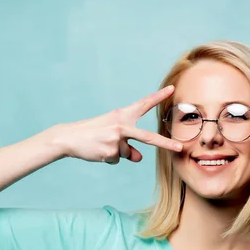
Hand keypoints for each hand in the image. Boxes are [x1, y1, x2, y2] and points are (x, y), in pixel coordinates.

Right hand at [58, 86, 182, 163]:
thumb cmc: (93, 133)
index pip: (143, 104)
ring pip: (126, 154)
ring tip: (100, 145)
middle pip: (148, 137)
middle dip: (165, 144)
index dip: (159, 96)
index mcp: (122, 115)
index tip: (172, 89)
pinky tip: (98, 151)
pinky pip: (116, 160)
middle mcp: (122, 125)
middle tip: (180, 148)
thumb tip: (140, 157)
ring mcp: (116, 139)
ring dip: (115, 153)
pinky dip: (108, 158)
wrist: (69, 137)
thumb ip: (128, 145)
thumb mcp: (112, 134)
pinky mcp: (110, 152)